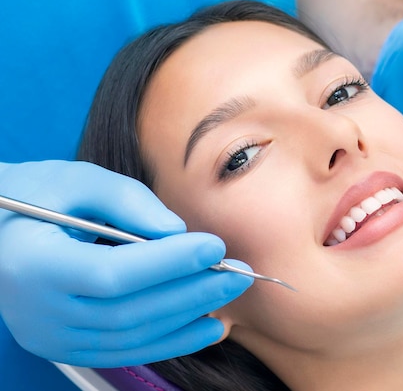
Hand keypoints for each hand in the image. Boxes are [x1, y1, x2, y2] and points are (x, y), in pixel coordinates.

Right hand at [0, 160, 252, 366]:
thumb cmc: (34, 198)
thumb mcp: (76, 182)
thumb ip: (127, 202)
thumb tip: (177, 232)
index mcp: (33, 265)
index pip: (112, 273)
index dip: (169, 263)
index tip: (216, 246)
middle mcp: (38, 312)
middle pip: (129, 310)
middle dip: (192, 292)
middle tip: (240, 274)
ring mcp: (51, 336)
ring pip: (132, 335)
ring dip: (188, 318)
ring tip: (231, 297)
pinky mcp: (66, 345)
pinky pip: (126, 350)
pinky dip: (171, 340)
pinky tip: (209, 327)